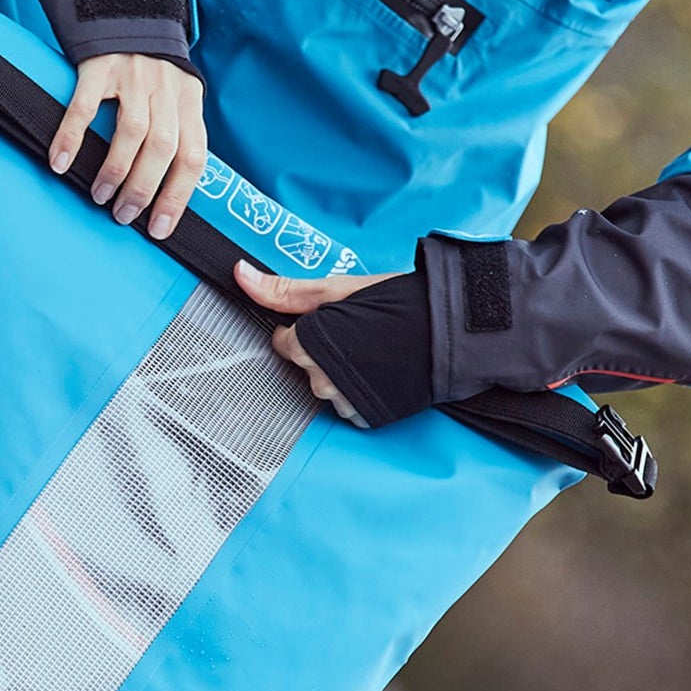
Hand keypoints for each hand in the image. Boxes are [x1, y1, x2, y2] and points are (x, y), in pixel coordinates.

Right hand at [49, 53, 206, 241]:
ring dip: (115, 172)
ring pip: (131, 132)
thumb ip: (178, 131)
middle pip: (162, 148)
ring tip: (100, 195)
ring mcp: (133, 75)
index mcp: (189, 100)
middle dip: (144, 190)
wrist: (125, 2)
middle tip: (124, 215)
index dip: (178, 196)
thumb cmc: (151, 65)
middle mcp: (166, 88)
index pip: (193, 156)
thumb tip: (167, 190)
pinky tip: (60, 163)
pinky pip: (85, 108)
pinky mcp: (100, 65)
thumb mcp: (177, 93)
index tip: (159, 228)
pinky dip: (72, 139)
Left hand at [234, 263, 405, 423]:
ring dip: (338, 370)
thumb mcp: (337, 289)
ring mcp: (342, 401)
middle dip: (321, 349)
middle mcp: (320, 380)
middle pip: (304, 365)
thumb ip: (285, 290)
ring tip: (369, 348)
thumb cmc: (397, 304)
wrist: (450, 331)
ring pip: (325, 386)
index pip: (283, 342)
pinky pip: (347, 405)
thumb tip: (240, 274)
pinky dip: (356, 390)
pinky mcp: (364, 416)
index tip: (325, 320)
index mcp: (308, 346)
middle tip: (353, 331)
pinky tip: (376, 370)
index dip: (302, 328)